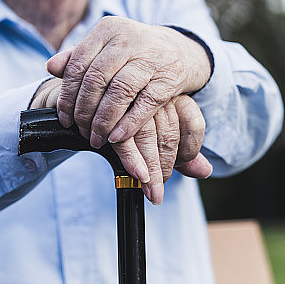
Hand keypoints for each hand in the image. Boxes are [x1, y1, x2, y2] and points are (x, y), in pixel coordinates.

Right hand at [30, 80, 211, 203]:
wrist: (78, 100)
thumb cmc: (123, 123)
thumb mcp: (158, 138)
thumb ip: (183, 154)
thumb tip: (206, 172)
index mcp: (172, 95)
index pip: (194, 123)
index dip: (190, 152)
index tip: (179, 169)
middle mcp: (154, 92)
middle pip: (170, 134)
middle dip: (165, 169)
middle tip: (157, 191)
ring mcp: (133, 97)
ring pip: (149, 137)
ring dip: (149, 168)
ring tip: (147, 186)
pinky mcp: (109, 106)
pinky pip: (125, 138)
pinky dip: (131, 160)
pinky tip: (135, 174)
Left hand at [46, 17, 211, 147]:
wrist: (182, 50)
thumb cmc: (135, 53)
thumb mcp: (107, 48)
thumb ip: (79, 57)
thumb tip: (50, 67)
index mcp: (108, 30)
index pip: (78, 64)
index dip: (68, 95)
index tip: (64, 118)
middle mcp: (129, 39)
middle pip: (97, 79)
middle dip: (85, 111)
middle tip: (81, 132)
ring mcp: (152, 57)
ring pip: (120, 91)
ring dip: (105, 120)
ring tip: (97, 139)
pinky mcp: (171, 76)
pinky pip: (146, 103)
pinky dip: (129, 123)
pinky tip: (117, 137)